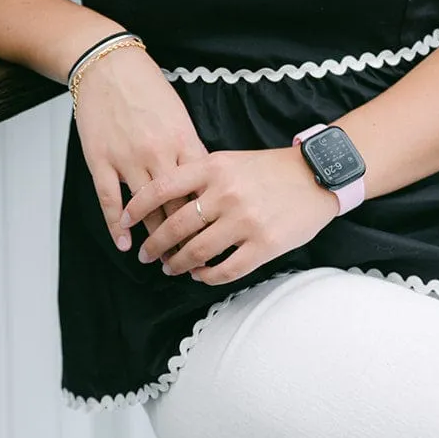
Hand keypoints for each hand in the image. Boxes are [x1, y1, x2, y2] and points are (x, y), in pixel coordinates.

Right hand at [73, 44, 208, 249]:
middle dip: (185, 237)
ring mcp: (127, 159)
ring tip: (161, 259)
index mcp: (183, 140)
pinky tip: (124, 243)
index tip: (213, 238)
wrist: (108, 65)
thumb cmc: (146, 86)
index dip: (208, 218)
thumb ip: (189, 147)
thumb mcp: (178, 114)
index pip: (201, 190)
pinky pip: (110, 200)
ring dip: (154, 237)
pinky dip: (117, 226)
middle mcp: (158, 153)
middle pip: (177, 206)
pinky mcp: (101, 160)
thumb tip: (201, 180)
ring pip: (146, 210)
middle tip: (190, 261)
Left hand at [120, 147, 338, 285]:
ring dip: (179, 264)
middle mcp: (225, 193)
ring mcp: (244, 221)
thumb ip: (200, 178)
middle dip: (155, 245)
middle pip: (175, 226)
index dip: (137, 207)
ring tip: (172, 268)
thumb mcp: (230, 161)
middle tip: (147, 255)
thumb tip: (165, 203)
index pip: (162, 188)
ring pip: (197, 252)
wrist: (315, 175)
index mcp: (213, 167)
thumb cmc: (269, 169)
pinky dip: (208, 276)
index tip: (124, 221)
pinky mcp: (263, 245)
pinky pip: (226, 269)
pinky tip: (202, 275)